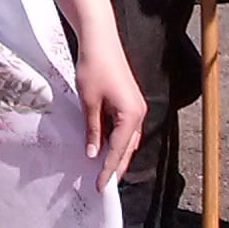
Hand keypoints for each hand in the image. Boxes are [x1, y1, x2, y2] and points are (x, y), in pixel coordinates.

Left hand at [76, 26, 147, 191]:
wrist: (100, 40)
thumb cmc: (94, 68)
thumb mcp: (89, 102)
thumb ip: (93, 130)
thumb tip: (93, 154)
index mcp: (131, 116)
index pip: (118, 151)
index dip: (108, 170)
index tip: (100, 187)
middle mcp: (139, 113)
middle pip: (127, 148)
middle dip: (116, 167)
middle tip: (103, 185)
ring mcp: (136, 107)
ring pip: (128, 139)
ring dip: (117, 154)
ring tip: (104, 171)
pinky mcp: (130, 101)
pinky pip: (126, 128)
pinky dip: (117, 140)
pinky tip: (106, 146)